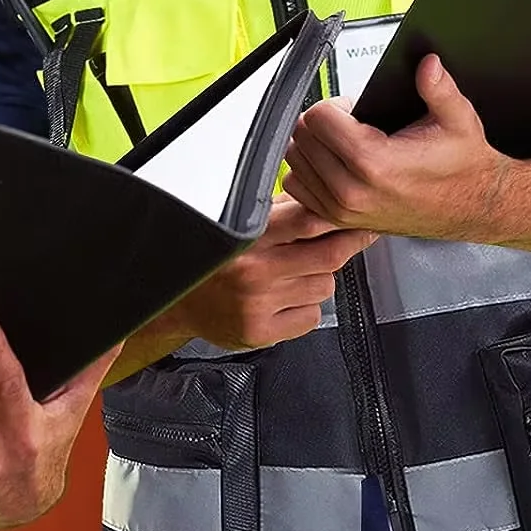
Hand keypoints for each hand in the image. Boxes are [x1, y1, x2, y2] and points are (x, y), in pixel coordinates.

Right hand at [162, 195, 376, 351]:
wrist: (174, 298)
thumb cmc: (211, 256)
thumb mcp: (239, 222)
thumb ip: (279, 212)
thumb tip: (323, 198)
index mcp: (248, 235)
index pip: (307, 221)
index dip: (339, 218)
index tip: (356, 214)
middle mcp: (254, 270)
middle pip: (327, 257)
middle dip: (348, 245)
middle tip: (356, 236)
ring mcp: (259, 304)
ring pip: (324, 287)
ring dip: (320, 277)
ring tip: (294, 272)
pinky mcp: (262, 332)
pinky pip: (311, 316)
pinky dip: (306, 307)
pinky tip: (284, 298)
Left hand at [284, 54, 514, 240]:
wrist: (474, 207)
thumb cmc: (462, 167)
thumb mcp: (458, 121)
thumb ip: (439, 89)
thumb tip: (427, 64)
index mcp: (374, 163)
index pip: (318, 117)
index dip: (335, 105)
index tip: (354, 110)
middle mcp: (351, 190)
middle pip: (302, 136)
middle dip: (322, 122)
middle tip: (351, 125)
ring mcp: (342, 209)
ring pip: (294, 160)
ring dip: (313, 145)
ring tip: (345, 143)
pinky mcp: (338, 220)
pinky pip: (297, 187)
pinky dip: (308, 170)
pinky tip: (334, 163)